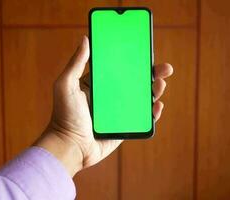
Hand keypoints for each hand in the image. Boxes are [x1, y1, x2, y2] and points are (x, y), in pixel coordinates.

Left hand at [34, 36, 172, 175]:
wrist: (69, 146)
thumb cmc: (64, 116)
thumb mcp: (66, 85)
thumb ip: (76, 63)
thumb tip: (85, 39)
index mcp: (98, 84)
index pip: (119, 68)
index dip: (134, 60)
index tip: (146, 51)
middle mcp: (110, 97)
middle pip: (135, 82)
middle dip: (152, 74)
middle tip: (165, 68)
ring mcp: (118, 112)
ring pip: (141, 99)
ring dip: (154, 91)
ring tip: (161, 84)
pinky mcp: (124, 127)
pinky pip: (141, 118)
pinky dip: (152, 113)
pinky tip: (157, 106)